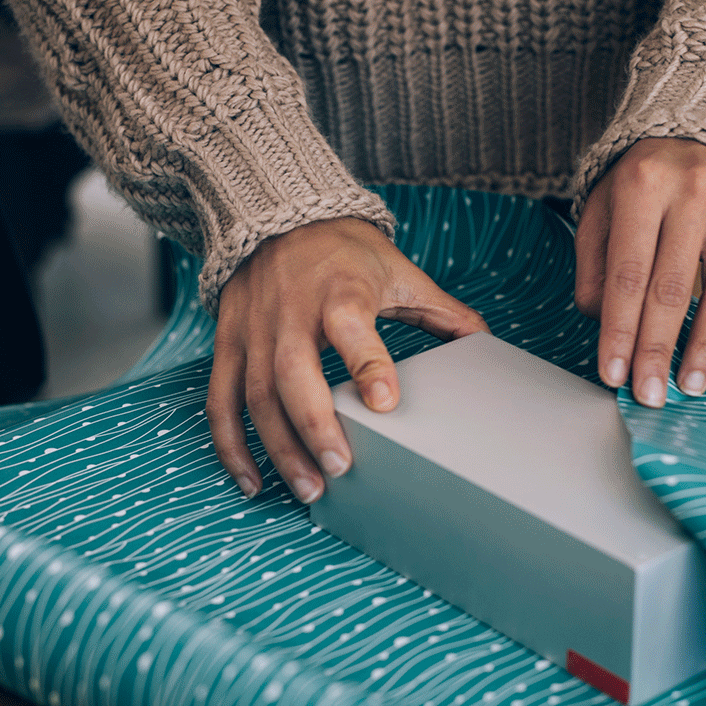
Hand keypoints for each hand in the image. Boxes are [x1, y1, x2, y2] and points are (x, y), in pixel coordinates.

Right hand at [208, 218, 488, 500]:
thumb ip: (440, 312)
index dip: (368, 364)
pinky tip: (253, 481)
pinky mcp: (228, 344)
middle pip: (293, 374)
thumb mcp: (398, 271)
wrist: (277, 216)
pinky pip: (221, 402)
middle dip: (315, 426)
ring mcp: (254, 331)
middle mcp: (290, 312)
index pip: (351, 326)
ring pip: (257, 397)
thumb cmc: (344, 250)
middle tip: (342, 469)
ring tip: (311, 489)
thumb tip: (484, 343)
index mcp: (340, 290)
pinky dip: (231, 447)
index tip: (386, 404)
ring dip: (281, 449)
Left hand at [575, 138, 705, 405]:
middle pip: (670, 288)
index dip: (619, 330)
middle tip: (646, 394)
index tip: (612, 373)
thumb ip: (595, 264)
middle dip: (655, 349)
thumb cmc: (645, 179)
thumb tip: (602, 322)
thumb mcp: (604, 207)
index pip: (627, 274)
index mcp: (642, 185)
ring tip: (685, 386)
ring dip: (700, 347)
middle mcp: (691, 191)